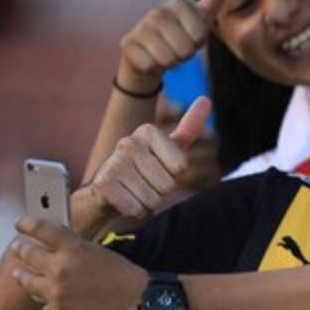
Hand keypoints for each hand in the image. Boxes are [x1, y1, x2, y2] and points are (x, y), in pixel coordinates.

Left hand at [9, 218, 147, 309]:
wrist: (138, 304)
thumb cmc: (126, 278)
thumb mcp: (100, 253)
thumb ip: (76, 252)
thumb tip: (59, 252)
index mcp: (73, 248)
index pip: (41, 229)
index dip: (27, 224)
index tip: (20, 223)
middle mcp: (59, 267)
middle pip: (28, 254)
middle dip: (22, 250)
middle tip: (19, 249)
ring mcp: (54, 291)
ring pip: (27, 282)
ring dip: (24, 276)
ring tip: (20, 274)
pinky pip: (45, 307)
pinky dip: (52, 306)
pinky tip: (60, 304)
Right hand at [81, 97, 210, 223]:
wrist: (106, 193)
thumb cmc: (144, 169)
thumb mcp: (169, 149)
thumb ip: (189, 128)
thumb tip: (206, 99)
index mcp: (148, 131)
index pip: (181, 167)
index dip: (173, 175)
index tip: (159, 170)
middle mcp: (129, 142)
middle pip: (168, 184)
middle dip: (160, 191)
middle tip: (145, 184)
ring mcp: (114, 161)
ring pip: (153, 198)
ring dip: (147, 203)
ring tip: (134, 192)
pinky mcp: (103, 183)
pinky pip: (136, 208)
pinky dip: (134, 211)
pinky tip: (123, 201)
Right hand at [116, 0, 231, 91]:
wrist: (150, 52)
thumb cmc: (182, 33)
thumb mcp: (203, 15)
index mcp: (179, 4)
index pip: (200, 35)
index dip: (198, 43)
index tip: (192, 37)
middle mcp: (157, 11)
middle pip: (185, 49)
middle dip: (185, 55)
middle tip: (177, 47)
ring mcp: (140, 26)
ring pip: (168, 59)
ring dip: (170, 63)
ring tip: (165, 52)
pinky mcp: (127, 43)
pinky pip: (150, 65)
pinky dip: (153, 68)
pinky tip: (150, 58)